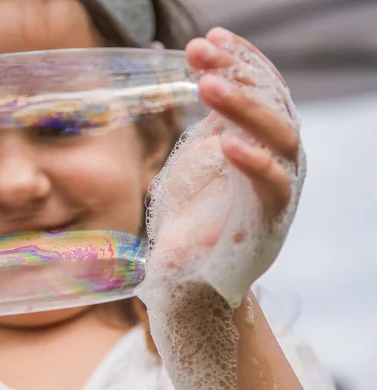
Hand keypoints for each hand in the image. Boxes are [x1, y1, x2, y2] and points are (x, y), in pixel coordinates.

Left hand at [187, 27, 299, 218]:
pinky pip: (273, 186)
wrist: (193, 268)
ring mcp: (279, 186)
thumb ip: (215, 118)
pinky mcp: (269, 219)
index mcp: (262, 138)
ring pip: (279, 137)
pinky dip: (254, 163)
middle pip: (273, 104)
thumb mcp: (203, 152)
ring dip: (246, 108)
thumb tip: (208, 74)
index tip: (210, 37)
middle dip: (238, 73)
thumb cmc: (198, 210)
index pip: (263, 88)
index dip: (241, 59)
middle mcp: (277, 156)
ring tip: (208, 86)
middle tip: (199, 51)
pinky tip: (228, 143)